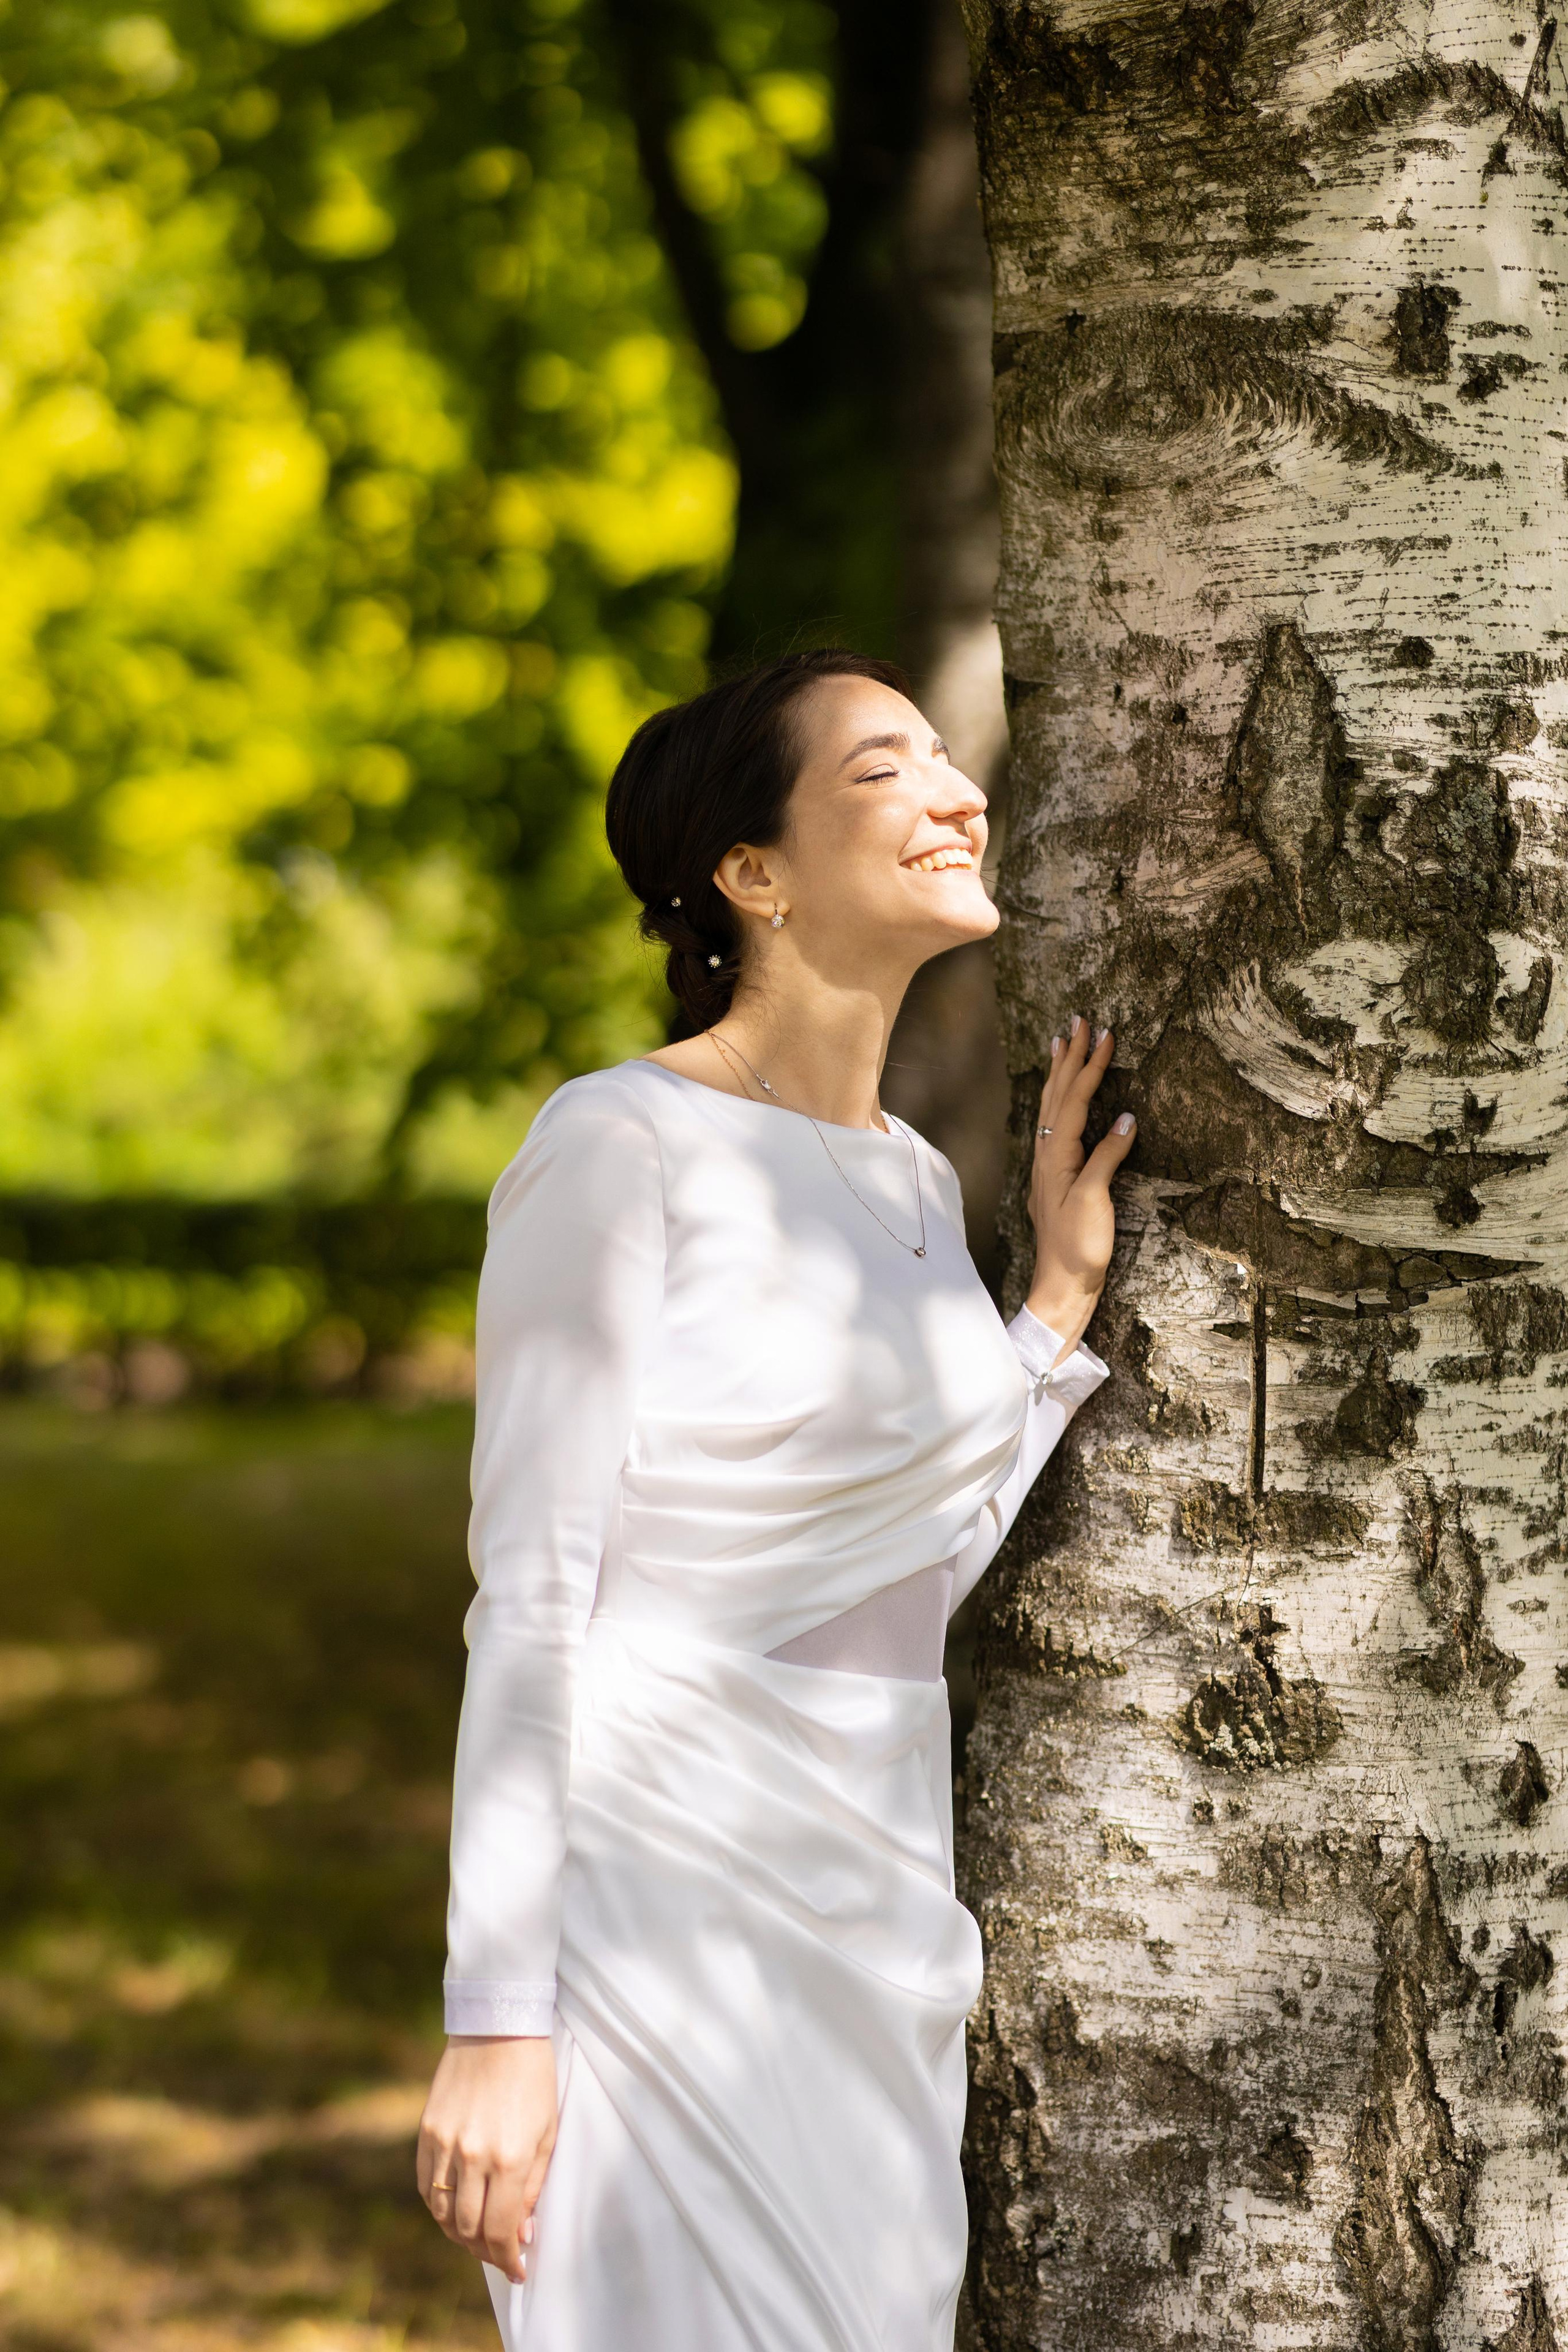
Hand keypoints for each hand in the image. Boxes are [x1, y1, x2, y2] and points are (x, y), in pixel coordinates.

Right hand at [417, 2035, 557, 2285]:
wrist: (499, 2028)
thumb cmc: (533, 2079)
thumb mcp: (547, 2134)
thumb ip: (532, 2188)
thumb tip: (520, 2233)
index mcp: (508, 2158)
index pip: (499, 2231)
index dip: (507, 2259)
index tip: (517, 2270)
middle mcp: (472, 2156)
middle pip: (469, 2229)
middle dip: (486, 2252)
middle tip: (501, 2254)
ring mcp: (444, 2143)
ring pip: (443, 2213)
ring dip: (460, 2235)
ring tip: (478, 2237)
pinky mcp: (427, 2131)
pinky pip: (426, 2186)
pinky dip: (439, 2207)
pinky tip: (455, 2209)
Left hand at [1024, 1015, 1134, 1355]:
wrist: (1062, 1284)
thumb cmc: (1080, 1247)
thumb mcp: (1095, 1201)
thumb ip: (1107, 1157)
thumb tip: (1126, 1117)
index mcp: (1057, 1155)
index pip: (1074, 1099)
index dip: (1090, 1065)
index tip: (1105, 1033)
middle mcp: (1047, 1155)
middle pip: (1057, 1094)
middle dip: (1070, 1055)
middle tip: (1079, 1020)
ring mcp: (1049, 1165)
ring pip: (1051, 1106)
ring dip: (1059, 1072)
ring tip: (1061, 1042)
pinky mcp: (1055, 1177)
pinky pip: (1054, 1124)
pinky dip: (1059, 1100)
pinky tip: (1060, 1097)